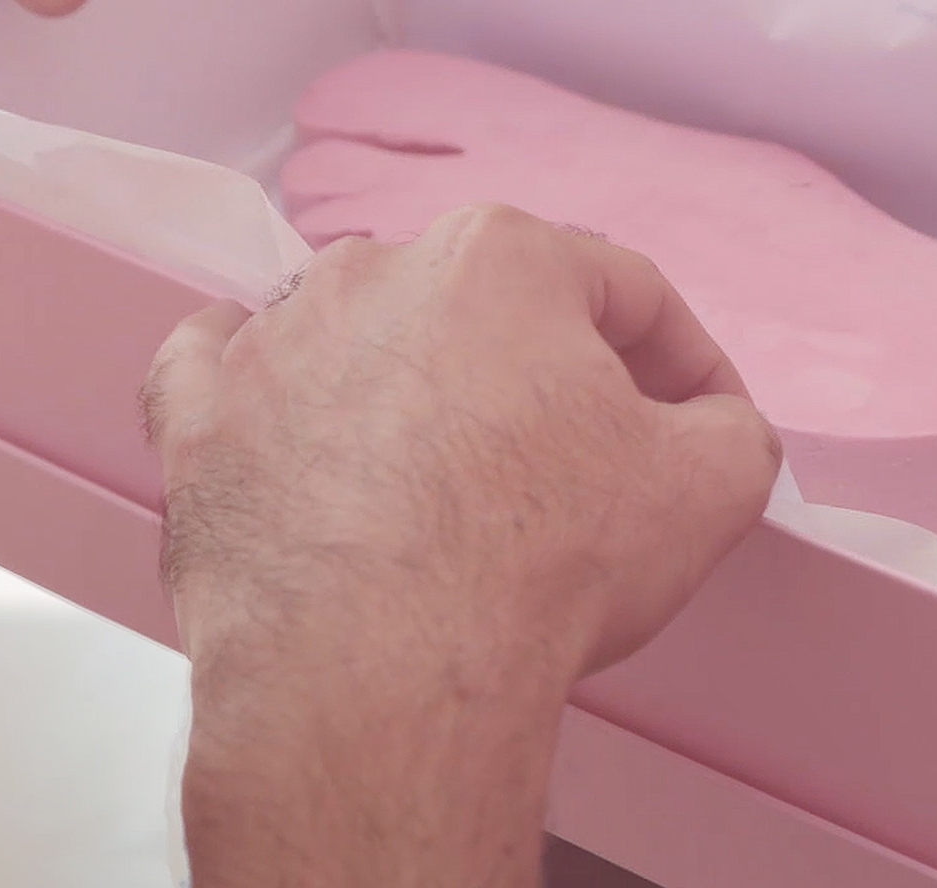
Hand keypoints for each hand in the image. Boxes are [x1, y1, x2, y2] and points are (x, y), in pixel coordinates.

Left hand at [145, 203, 780, 678]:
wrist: (382, 678)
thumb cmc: (540, 566)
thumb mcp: (713, 486)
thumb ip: (734, 428)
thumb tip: (715, 427)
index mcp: (505, 259)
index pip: (626, 292)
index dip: (684, 363)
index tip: (699, 423)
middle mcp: (378, 271)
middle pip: (494, 310)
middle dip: (551, 377)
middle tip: (589, 463)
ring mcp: (274, 341)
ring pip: (368, 334)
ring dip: (419, 384)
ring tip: (455, 478)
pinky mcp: (201, 419)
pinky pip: (224, 371)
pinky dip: (268, 392)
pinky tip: (304, 428)